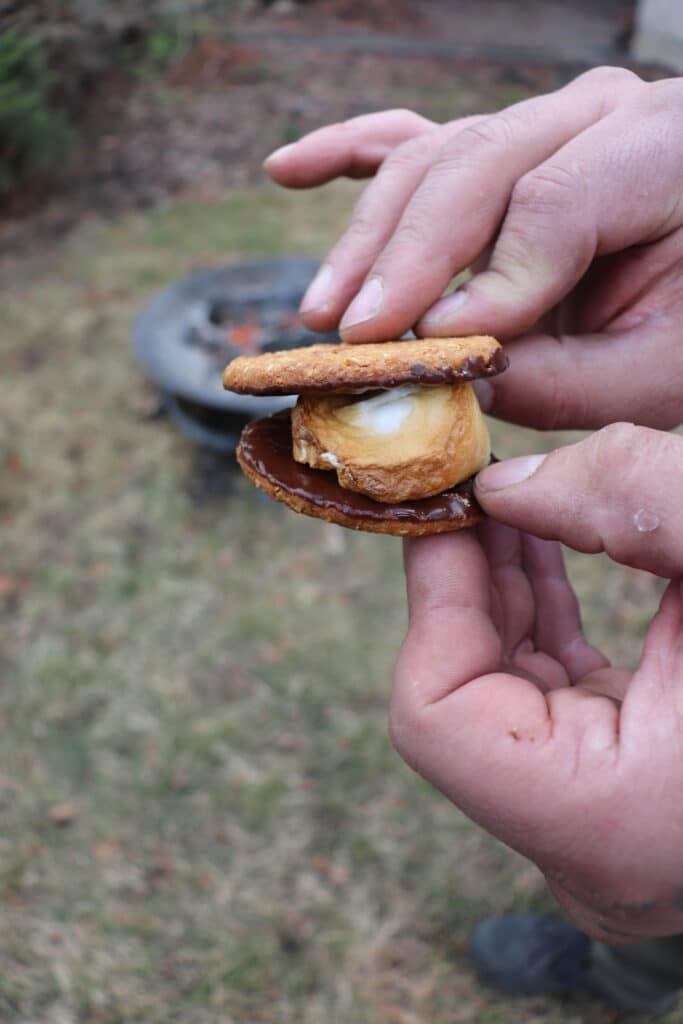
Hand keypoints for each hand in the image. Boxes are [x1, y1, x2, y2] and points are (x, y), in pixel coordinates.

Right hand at [265, 68, 682, 430]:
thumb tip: (452, 376)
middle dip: (403, 259)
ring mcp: (534, 125)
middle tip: (353, 334)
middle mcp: (590, 116)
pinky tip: (285, 169)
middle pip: (472, 168)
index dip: (493, 281)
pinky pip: (408, 139)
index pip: (553, 201)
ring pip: (427, 162)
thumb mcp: (655, 375)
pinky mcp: (492, 156)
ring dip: (366, 241)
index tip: (440, 349)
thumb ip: (562, 381)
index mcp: (658, 150)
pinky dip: (345, 155)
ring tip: (324, 313)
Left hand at [391, 424, 682, 942]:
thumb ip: (635, 503)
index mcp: (609, 823)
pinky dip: (538, 614)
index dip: (434, 598)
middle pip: (459, 698)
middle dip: (464, 578)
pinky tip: (538, 542)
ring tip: (500, 497)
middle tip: (466, 481)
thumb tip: (507, 486)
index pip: (435, 718)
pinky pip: (546, 692)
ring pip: (499, 691)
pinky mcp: (622, 778)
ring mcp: (603, 816)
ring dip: (499, 587)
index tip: (448, 503)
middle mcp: (591, 842)